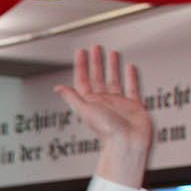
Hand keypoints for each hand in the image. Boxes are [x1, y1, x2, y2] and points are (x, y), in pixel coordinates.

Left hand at [52, 45, 151, 187]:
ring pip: (114, 80)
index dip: (80, 65)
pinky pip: (132, 88)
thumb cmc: (106, 130)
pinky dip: (130, 78)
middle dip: (96, 62)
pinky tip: (129, 68)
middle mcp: (103, 101)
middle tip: (95, 47)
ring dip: (112, 66)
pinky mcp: (133, 106)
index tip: (81, 52)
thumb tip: (57, 88)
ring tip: (111, 53)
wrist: (127, 142)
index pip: (83, 79)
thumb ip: (72, 97)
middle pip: (98, 77)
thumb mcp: (85, 110)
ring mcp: (118, 102)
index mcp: (90, 102)